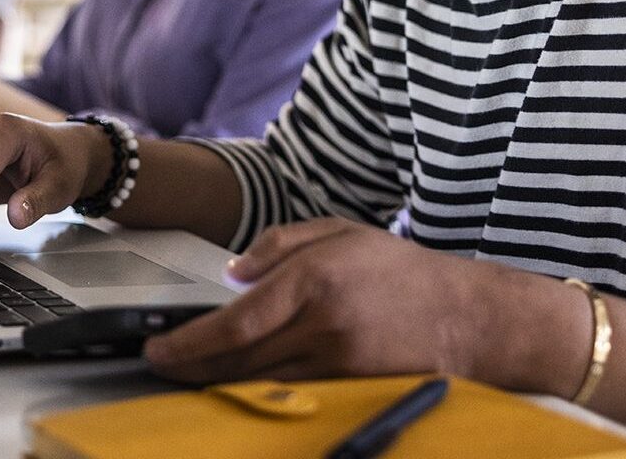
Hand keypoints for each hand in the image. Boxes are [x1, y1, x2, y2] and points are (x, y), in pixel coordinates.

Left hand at [143, 219, 499, 383]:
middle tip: (160, 366)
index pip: (235, 324)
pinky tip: (236, 384)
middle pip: (239, 361)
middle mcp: (323, 324)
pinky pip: (290, 392)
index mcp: (315, 279)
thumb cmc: (400, 270)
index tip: (159, 350)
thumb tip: (231, 274)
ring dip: (217, 381)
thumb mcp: (338, 232)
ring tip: (188, 374)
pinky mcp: (351, 387)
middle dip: (191, 367)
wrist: (465, 317)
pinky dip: (256, 390)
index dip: (189, 344)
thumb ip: (278, 245)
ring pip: (260, 382)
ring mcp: (338, 362)